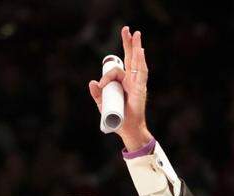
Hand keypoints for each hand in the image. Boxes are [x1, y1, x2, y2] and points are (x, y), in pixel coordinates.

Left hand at [88, 26, 151, 149]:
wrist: (127, 129)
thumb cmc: (116, 117)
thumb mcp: (102, 104)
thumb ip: (97, 93)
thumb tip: (92, 82)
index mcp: (123, 82)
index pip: (115, 71)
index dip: (107, 76)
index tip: (101, 86)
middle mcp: (131, 80)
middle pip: (130, 58)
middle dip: (128, 43)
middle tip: (127, 29)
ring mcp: (137, 83)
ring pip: (136, 62)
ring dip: (136, 48)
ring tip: (136, 34)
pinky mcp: (141, 88)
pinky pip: (141, 73)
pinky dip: (140, 63)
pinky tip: (140, 51)